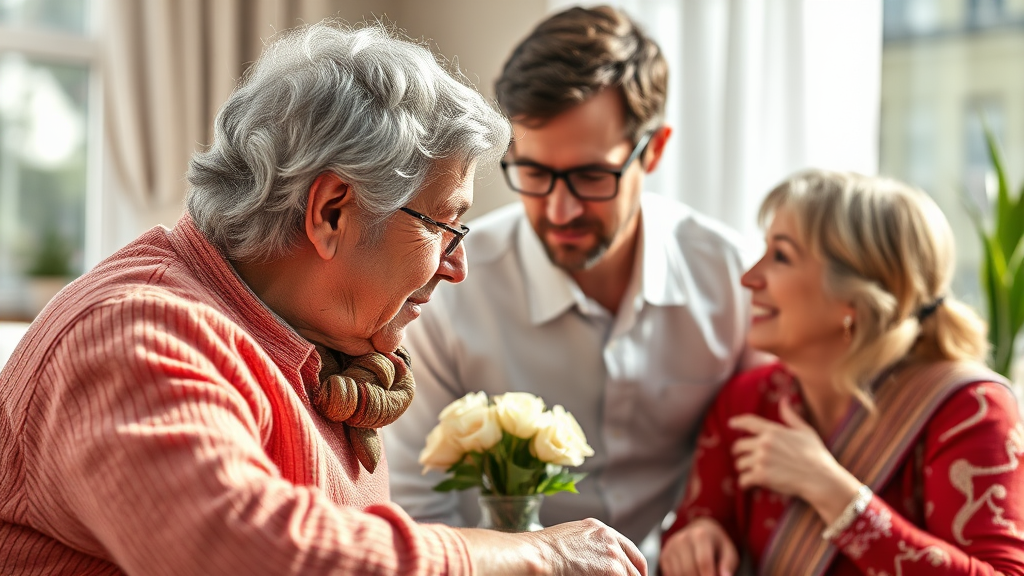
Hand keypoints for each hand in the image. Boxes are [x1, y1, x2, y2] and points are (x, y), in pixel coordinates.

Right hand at [461, 518, 646, 574]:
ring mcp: (614, 555)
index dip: (635, 570)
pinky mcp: (613, 571)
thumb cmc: (542, 552)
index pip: (631, 553)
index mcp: (600, 529)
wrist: (537, 556)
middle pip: (635, 568)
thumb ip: (588, 547)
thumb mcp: (570, 539)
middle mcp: (610, 538)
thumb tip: (592, 564)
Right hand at [660, 517, 736, 575]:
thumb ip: (727, 565)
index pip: (703, 561)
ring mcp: (671, 547)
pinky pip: (670, 574)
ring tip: (700, 575)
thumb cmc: (716, 544)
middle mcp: (682, 539)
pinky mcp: (664, 556)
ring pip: (678, 573)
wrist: (700, 531)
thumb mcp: (728, 551)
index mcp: (700, 535)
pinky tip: (689, 574)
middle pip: (689, 569)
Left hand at [728, 397, 859, 518]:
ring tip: (750, 472)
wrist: (821, 478)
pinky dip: (744, 483)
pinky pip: (743, 479)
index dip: (737, 422)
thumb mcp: (805, 431)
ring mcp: (761, 460)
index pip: (749, 422)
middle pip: (739, 446)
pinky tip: (748, 484)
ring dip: (744, 469)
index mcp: (773, 431)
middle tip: (743, 458)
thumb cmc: (816, 455)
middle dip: (740, 452)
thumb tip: (784, 399)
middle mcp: (764, 443)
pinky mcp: (761, 476)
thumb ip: (791, 416)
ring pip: (740, 464)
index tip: (730, 424)